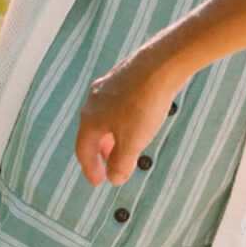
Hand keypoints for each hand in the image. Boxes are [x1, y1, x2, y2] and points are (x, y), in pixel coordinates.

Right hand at [75, 44, 184, 185]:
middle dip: (103, 152)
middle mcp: (94, 100)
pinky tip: (140, 120)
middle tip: (114, 165)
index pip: (83, 149)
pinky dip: (123, 118)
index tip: (98, 182)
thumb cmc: (144, 104)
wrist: (161, 64)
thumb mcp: (132, 141)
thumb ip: (121, 163)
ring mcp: (108, 85)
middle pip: (93, 132)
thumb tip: (114, 178)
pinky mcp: (125, 76)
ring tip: (127, 145)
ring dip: (113, 135)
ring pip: (106, 116)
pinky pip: (118, 103)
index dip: (90, 168)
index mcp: (90, 118)